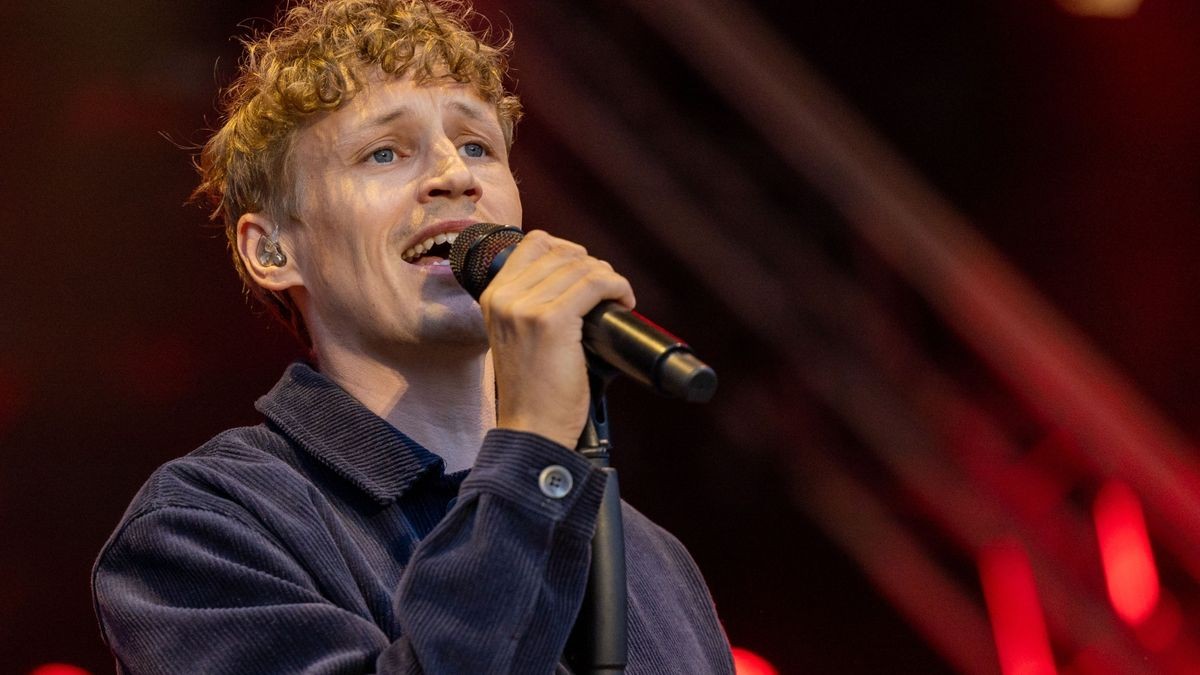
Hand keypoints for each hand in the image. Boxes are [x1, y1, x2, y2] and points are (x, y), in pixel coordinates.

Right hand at [479, 230, 634, 447]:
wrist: (532, 428)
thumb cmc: (533, 390)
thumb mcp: (517, 336)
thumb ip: (531, 304)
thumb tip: (576, 275)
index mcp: (493, 297)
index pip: (534, 243)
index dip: (569, 251)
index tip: (587, 272)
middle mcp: (505, 297)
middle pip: (563, 253)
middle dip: (593, 267)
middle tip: (608, 291)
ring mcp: (526, 307)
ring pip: (582, 266)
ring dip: (609, 278)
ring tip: (618, 298)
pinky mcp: (551, 321)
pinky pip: (596, 284)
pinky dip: (618, 287)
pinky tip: (623, 302)